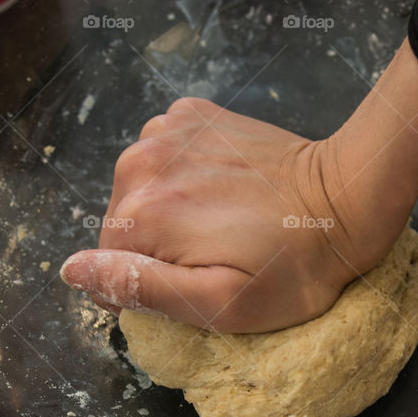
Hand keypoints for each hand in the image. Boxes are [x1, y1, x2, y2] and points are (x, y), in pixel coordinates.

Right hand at [60, 97, 410, 332]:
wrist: (346, 197)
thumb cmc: (292, 267)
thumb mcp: (219, 303)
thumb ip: (139, 287)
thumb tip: (71, 270)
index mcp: (140, 216)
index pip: (110, 266)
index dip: (152, 285)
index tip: (199, 281)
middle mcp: (141, 163)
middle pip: (123, 223)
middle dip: (161, 246)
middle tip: (220, 252)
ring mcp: (166, 129)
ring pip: (143, 188)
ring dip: (172, 208)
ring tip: (226, 218)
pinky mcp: (192, 113)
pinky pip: (166, 153)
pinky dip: (186, 172)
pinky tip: (226, 185)